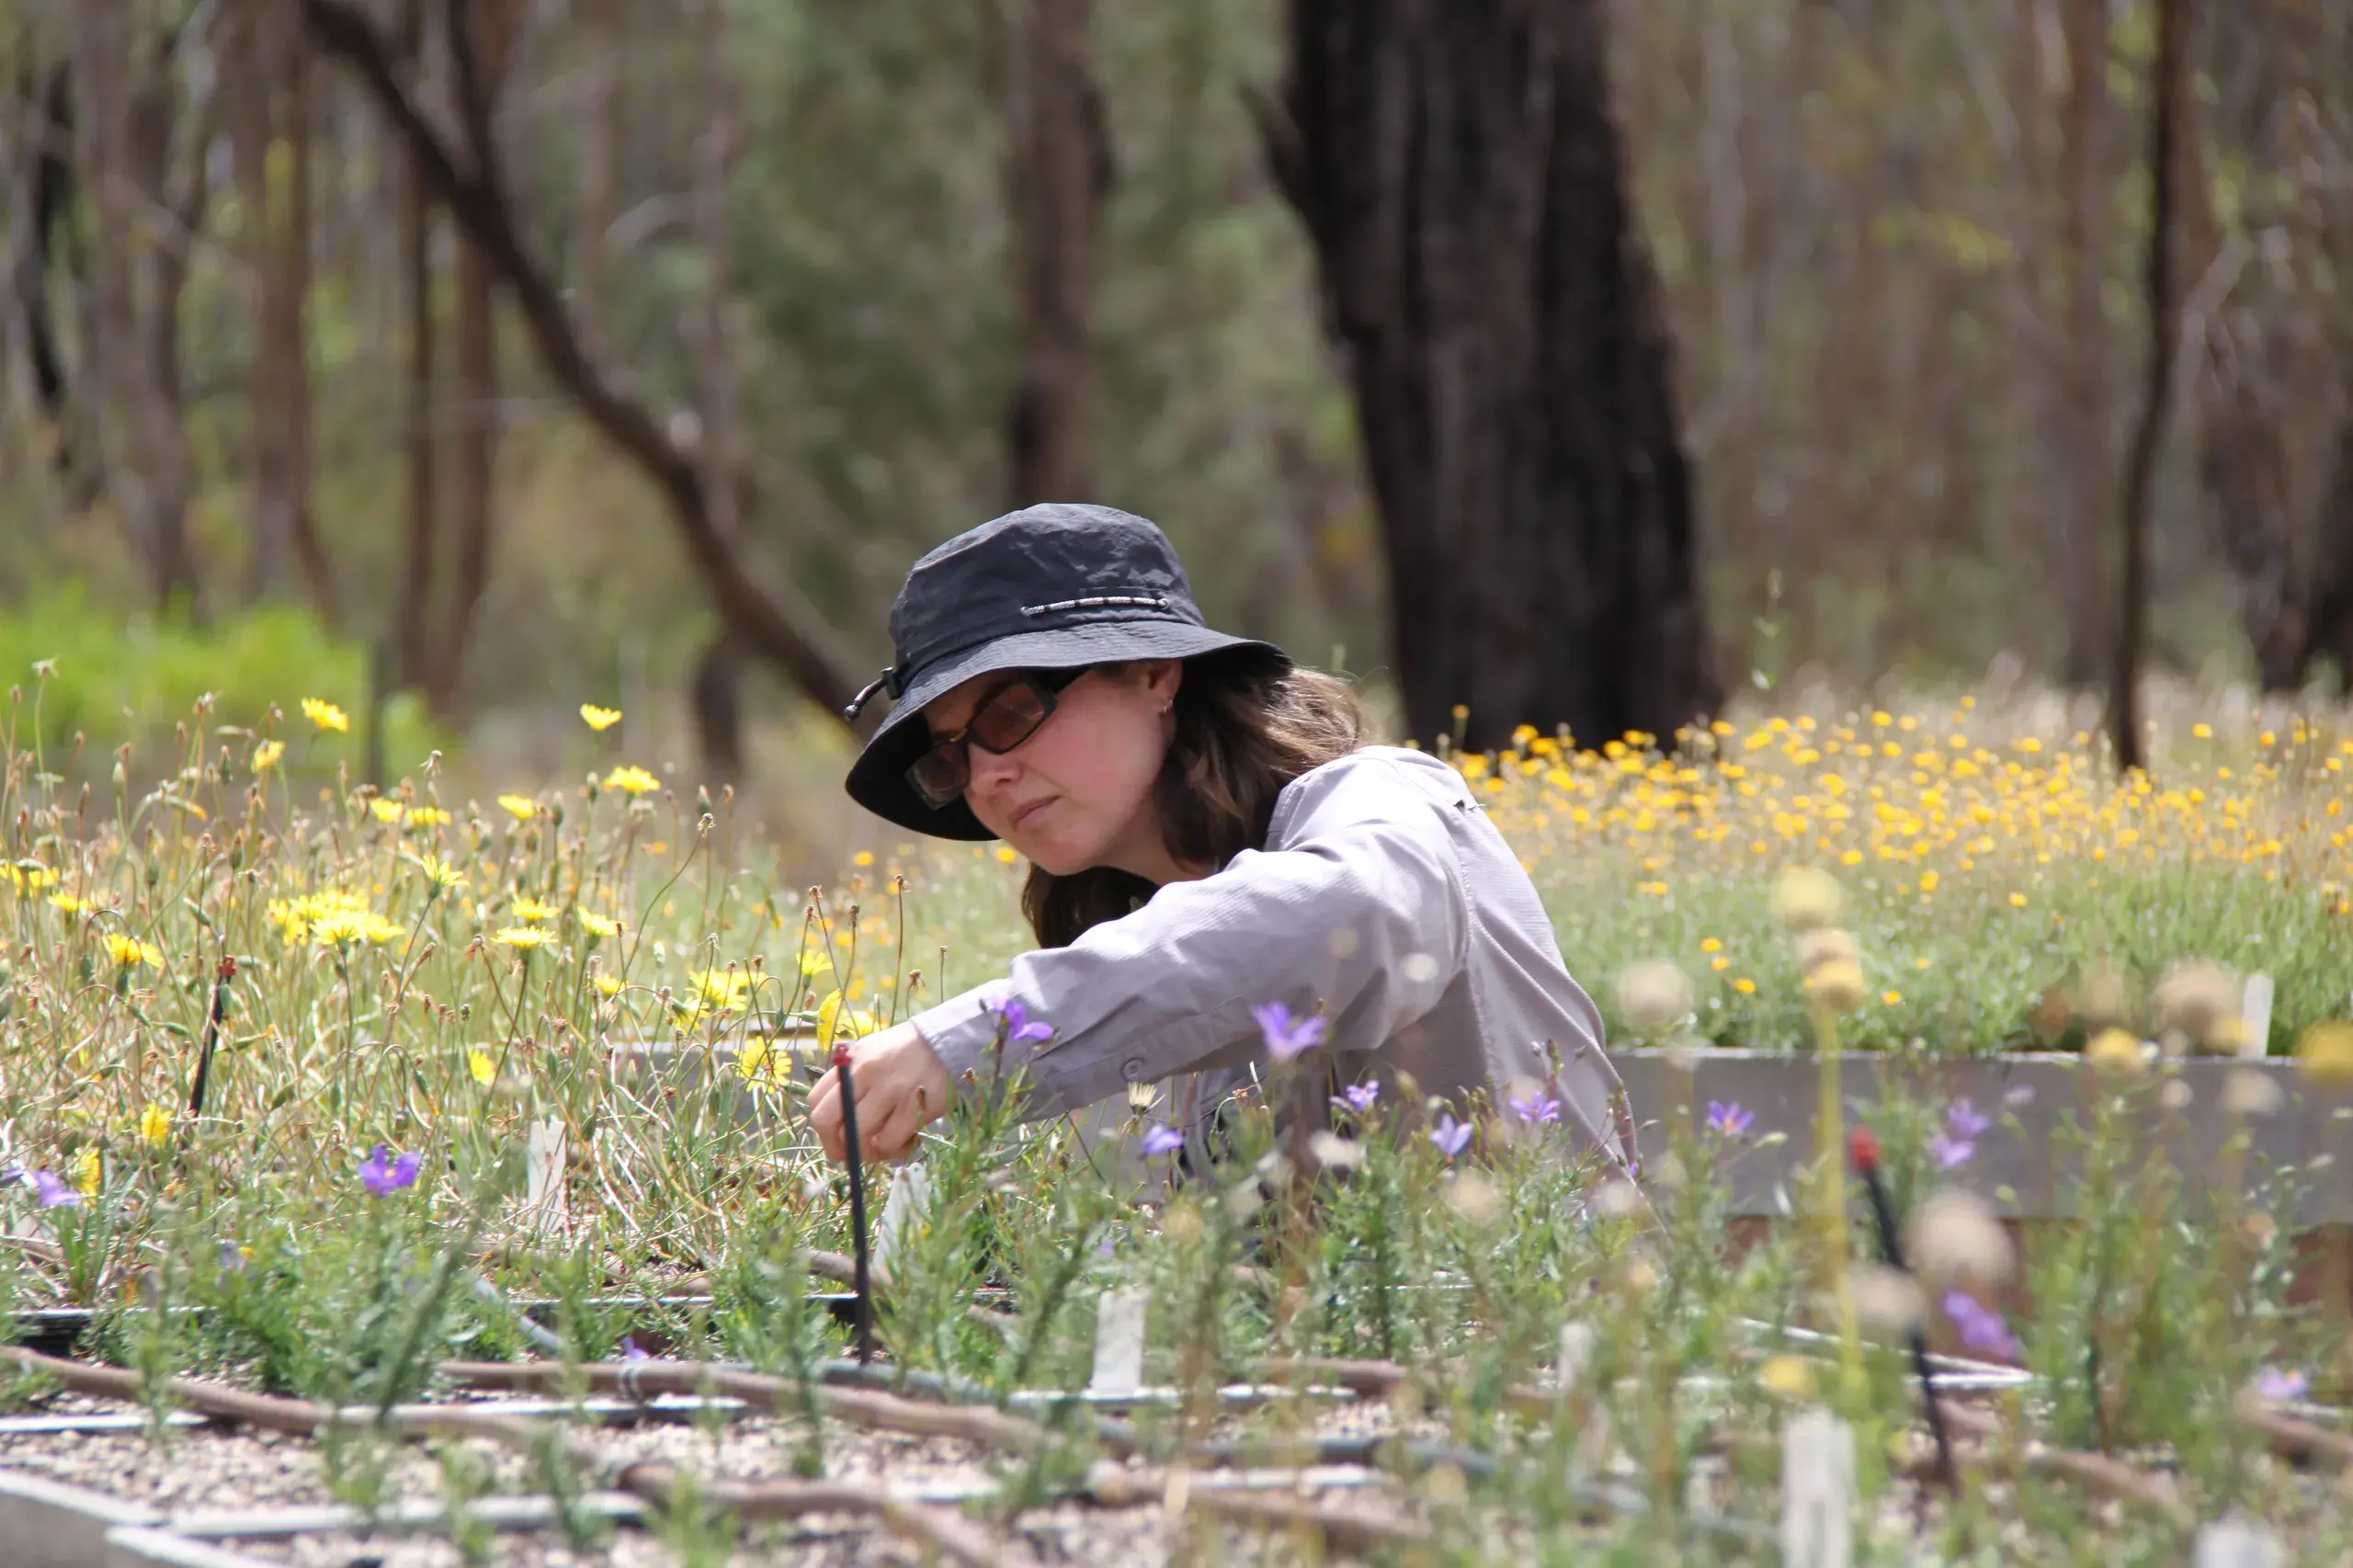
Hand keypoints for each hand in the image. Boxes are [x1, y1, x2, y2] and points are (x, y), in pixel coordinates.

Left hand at [806, 1021, 951, 1164]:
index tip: (836, 1135)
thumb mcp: (871, 1053)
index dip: (822, 1127)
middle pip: (826, 1122)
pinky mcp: (912, 1107)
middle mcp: (864, 1074)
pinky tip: (905, 1142)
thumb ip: (850, 1081)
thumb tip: (836, 1123)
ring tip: (882, 1148)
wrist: (948, 1043)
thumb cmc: (906, 1053)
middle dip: (835, 1147)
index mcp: (850, 1062)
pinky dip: (893, 1150)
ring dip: (867, 1153)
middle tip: (849, 1154)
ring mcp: (889, 1091)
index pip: (815, 1101)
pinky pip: (889, 1143)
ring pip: (857, 1137)